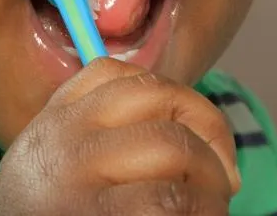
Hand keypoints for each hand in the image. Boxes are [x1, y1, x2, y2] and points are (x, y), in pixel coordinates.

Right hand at [0, 57, 239, 214]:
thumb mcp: (52, 169)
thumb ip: (97, 136)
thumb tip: (191, 133)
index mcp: (54, 122)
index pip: (123, 75)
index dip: (176, 97)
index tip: (195, 136)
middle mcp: (63, 140)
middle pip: (161, 99)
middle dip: (211, 135)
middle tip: (224, 179)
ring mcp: (76, 180)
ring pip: (174, 147)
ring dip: (213, 182)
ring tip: (214, 210)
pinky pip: (167, 201)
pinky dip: (199, 213)